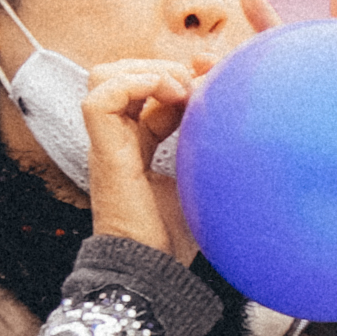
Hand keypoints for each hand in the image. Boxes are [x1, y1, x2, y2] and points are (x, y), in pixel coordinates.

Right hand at [78, 57, 202, 261]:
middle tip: (194, 83)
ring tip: (179, 88)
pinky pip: (100, 98)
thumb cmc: (178, 237)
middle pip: (120, 75)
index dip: (177, 76)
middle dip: (160, 66)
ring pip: (103, 77)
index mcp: (138, 144)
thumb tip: (236, 121)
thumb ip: (209, 149)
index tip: (210, 80)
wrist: (155, 268)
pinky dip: (134, 85)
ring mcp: (108, 144)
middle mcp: (118, 139)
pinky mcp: (104, 152)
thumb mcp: (201, 179)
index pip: (147, 91)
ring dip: (145, 71)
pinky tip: (169, 96)